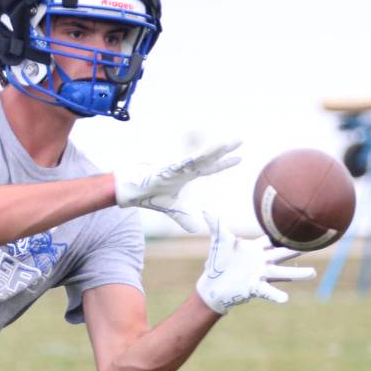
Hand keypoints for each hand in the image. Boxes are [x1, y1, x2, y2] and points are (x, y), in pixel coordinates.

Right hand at [114, 141, 241, 231]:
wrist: (131, 192)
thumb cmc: (149, 194)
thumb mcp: (171, 209)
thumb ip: (183, 217)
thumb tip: (194, 230)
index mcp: (186, 175)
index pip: (209, 168)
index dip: (223, 163)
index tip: (239, 158)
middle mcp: (183, 168)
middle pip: (208, 158)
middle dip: (223, 150)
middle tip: (239, 140)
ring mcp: (175, 167)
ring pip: (198, 157)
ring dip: (212, 150)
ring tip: (226, 143)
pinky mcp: (166, 169)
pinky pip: (182, 163)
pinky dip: (193, 159)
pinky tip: (204, 153)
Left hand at [196, 212, 315, 314]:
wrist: (212, 285)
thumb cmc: (219, 262)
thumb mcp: (219, 241)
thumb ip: (216, 224)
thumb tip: (204, 208)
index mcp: (255, 248)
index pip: (272, 238)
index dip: (284, 232)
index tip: (299, 224)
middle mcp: (262, 261)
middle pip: (283, 253)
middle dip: (297, 249)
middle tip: (315, 244)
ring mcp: (260, 275)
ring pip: (282, 272)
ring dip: (297, 273)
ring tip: (312, 274)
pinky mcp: (254, 288)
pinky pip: (268, 291)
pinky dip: (276, 295)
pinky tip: (285, 299)